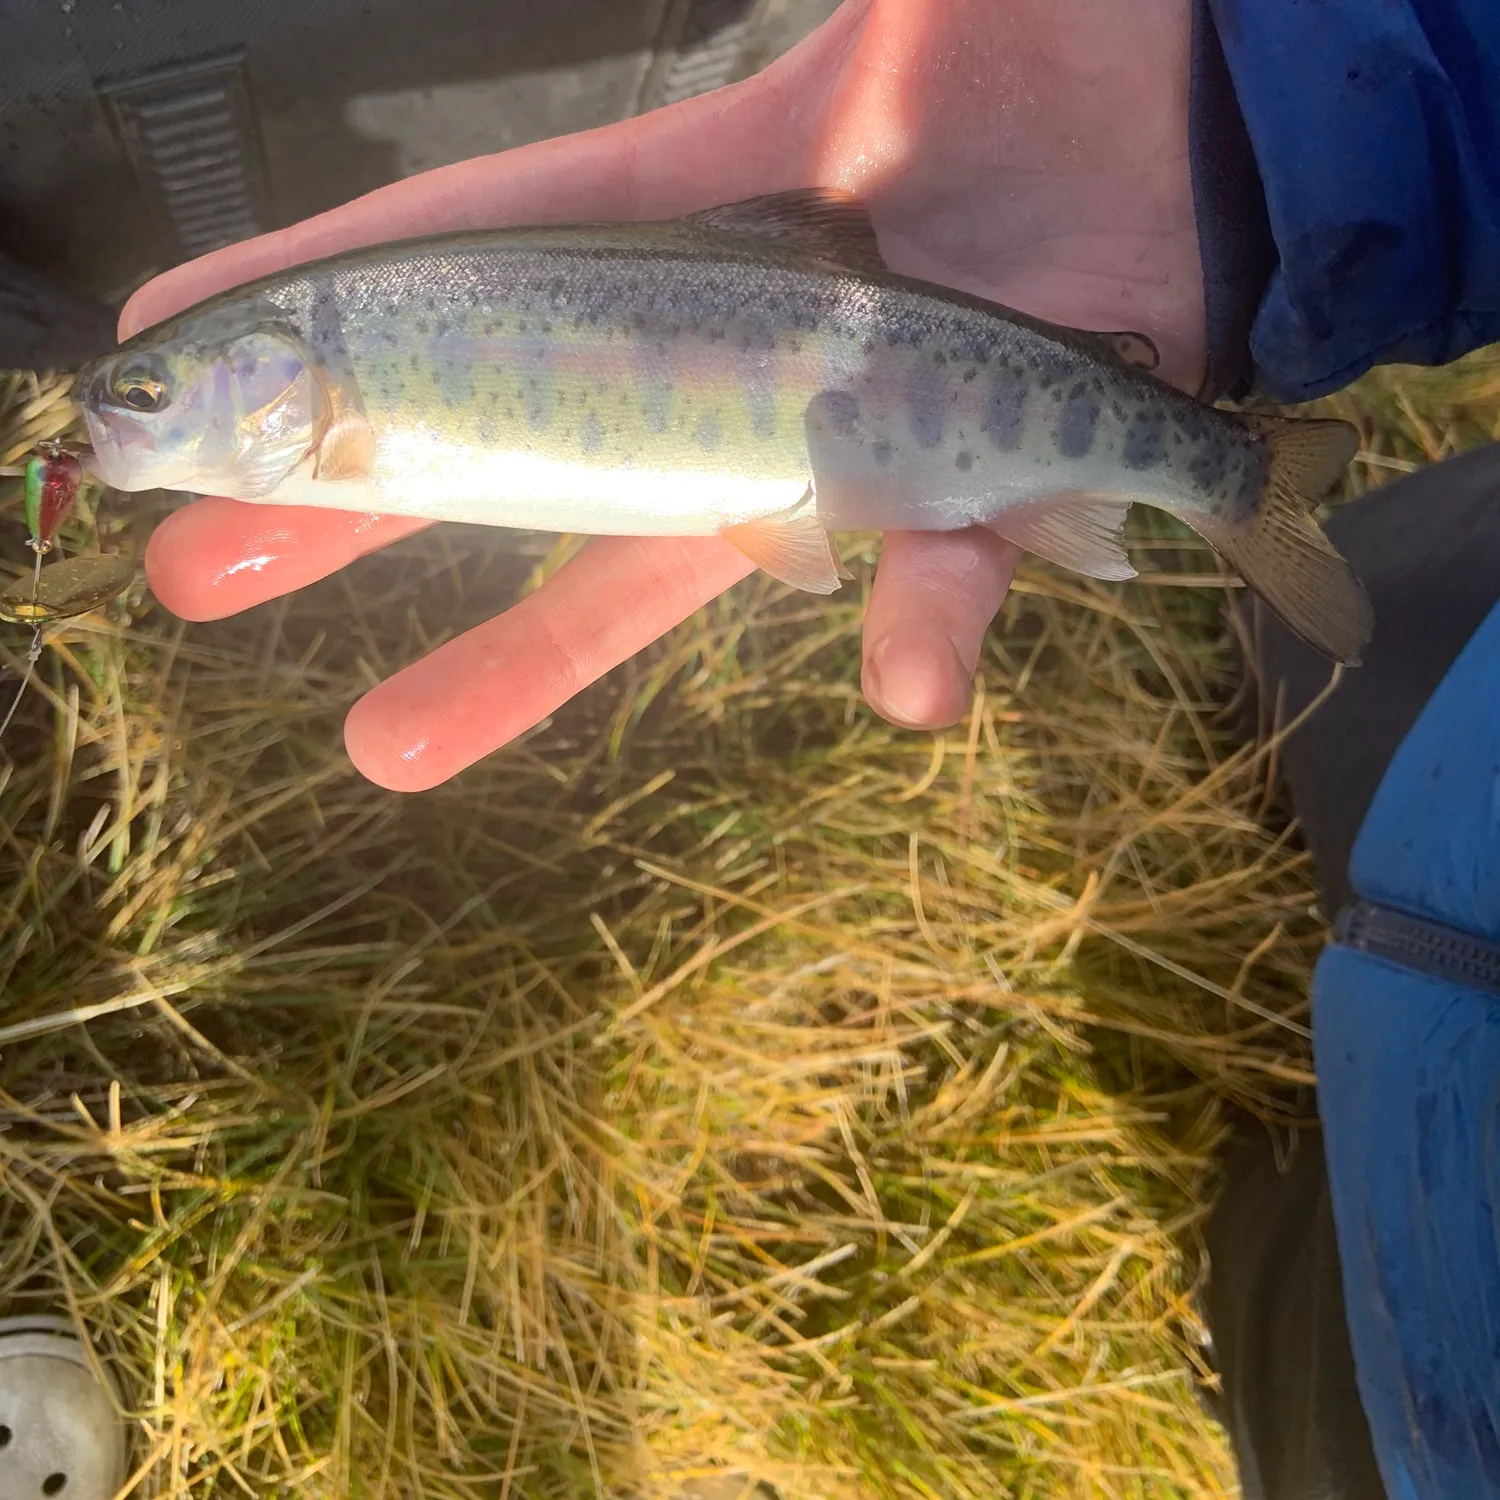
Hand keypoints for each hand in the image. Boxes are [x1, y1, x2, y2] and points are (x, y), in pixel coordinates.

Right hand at [128, 0, 1204, 790]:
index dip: (320, 306)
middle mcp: (728, 350)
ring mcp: (830, 437)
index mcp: (684, 220)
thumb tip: (788, 42)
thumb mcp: (883, 26)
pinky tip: (907, 692)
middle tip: (192, 578)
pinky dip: (922, 633)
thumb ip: (796, 46)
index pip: (471, 262)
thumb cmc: (1051, 51)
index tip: (173, 359)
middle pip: (516, 447)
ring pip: (660, 565)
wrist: (1221, 136)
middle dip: (352, 510)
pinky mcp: (969, 491)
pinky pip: (936, 582)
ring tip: (381, 747)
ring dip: (521, 661)